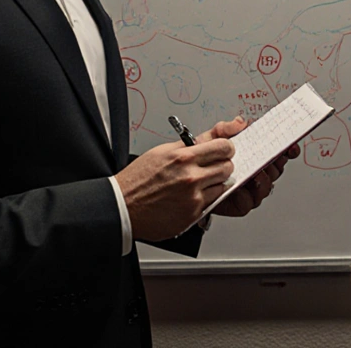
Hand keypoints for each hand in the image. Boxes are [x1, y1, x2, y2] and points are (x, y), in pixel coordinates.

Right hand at [115, 135, 234, 241]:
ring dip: (214, 183)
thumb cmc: (138, 179)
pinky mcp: (193, 214)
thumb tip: (213, 136)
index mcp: (183, 157)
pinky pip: (212, 202)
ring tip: (197, 183)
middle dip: (222, 165)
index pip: (223, 147)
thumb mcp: (163, 151)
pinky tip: (190, 196)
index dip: (226, 148)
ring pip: (223, 185)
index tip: (223, 150)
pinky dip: (205, 199)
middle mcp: (191, 177)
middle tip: (211, 167)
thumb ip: (190, 143)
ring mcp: (193, 197)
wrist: (122, 206)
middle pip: (228, 166)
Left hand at [196, 117, 302, 217]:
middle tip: (271, 157)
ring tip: (257, 172)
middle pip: (276, 169)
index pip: (276, 151)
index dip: (287, 149)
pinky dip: (249, 194)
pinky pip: (251, 201)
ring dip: (264, 178)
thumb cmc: (199, 162)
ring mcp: (250, 189)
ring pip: (267, 185)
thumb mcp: (209, 140)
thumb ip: (223, 129)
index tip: (290, 146)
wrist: (184, 184)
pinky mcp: (241, 203)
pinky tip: (244, 186)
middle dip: (276, 163)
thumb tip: (240, 122)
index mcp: (253, 155)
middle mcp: (255, 172)